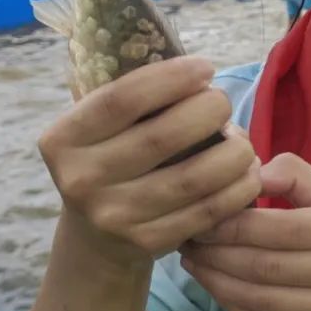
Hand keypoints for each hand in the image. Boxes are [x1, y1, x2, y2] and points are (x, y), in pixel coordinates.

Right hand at [39, 56, 260, 268]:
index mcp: (63, 139)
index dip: (170, 78)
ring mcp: (113, 216)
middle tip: (223, 102)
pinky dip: (236, 189)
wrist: (94, 236)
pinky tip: (247, 174)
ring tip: (243, 141)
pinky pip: (205, 212)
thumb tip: (198, 73)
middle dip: (208, 111)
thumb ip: (133, 98)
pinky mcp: (146, 242)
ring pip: (191, 179)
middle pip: (161, 137)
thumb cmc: (110, 159)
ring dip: (233, 153)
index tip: (205, 67)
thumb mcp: (100, 128)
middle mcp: (81, 179)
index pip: (121, 99)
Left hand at [180, 153, 310, 310]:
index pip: (281, 227)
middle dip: (216, 252)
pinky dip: (232, 304)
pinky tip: (214, 286)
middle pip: (265, 264)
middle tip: (186, 236)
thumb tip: (251, 171)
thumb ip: (300, 177)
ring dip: (216, 280)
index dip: (233, 224)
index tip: (201, 214)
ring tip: (192, 260)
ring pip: (260, 298)